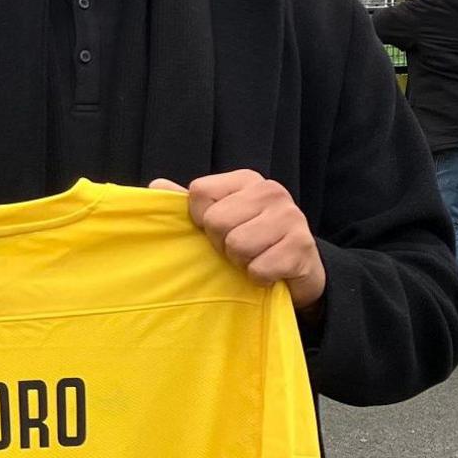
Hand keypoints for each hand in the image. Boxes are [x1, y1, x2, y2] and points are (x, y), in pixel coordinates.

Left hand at [150, 170, 325, 309]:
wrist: (298, 271)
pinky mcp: (302, 247)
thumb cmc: (251, 241)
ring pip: (238, 245)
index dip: (200, 219)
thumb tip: (155, 186)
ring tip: (254, 259)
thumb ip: (187, 203)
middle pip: (217, 221)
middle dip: (222, 244)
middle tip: (238, 249)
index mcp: (246, 179)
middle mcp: (270, 190)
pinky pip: (259, 269)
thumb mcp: (220, 218)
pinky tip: (270, 272)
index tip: (216, 230)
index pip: (200, 192)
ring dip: (242, 262)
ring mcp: (291, 216)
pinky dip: (260, 278)